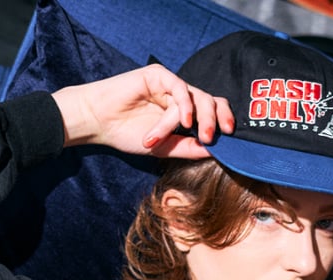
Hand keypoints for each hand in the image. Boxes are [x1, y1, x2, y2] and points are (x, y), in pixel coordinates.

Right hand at [52, 64, 234, 158]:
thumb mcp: (167, 148)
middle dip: (215, 119)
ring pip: (195, 97)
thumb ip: (191, 148)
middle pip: (210, 101)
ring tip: (188, 133)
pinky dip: (184, 105)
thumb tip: (218, 151)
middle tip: (211, 138)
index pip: (213, 110)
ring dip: (192, 119)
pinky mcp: (158, 74)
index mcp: (185, 113)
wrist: (102, 124)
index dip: (224, 119)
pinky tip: (183, 120)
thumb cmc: (130, 134)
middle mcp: (180, 97)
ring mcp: (170, 84)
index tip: (230, 136)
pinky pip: (179, 87)